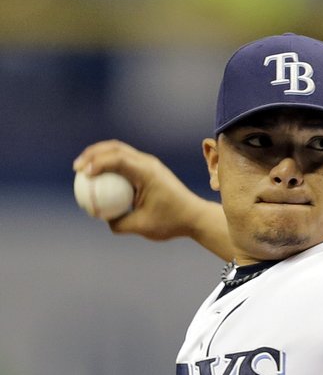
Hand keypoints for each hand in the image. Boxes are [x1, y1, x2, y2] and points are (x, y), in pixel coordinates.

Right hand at [72, 139, 221, 244]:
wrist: (193, 217)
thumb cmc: (170, 223)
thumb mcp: (142, 227)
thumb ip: (120, 223)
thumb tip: (101, 218)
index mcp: (147, 173)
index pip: (118, 159)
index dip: (97, 162)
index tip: (83, 173)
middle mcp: (148, 163)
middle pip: (115, 148)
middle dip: (93, 154)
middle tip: (77, 167)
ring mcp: (149, 163)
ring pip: (119, 151)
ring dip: (100, 156)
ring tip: (83, 169)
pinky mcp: (149, 168)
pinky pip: (125, 162)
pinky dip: (110, 165)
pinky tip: (98, 178)